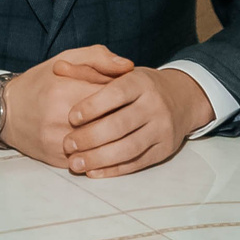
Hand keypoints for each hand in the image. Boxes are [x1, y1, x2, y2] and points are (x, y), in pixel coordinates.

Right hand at [0, 46, 134, 167]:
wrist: (6, 111)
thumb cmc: (40, 82)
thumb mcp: (66, 59)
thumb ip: (99, 58)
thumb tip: (129, 66)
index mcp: (65, 90)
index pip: (111, 95)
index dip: (127, 94)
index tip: (132, 93)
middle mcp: (61, 118)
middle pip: (110, 123)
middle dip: (126, 117)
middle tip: (134, 113)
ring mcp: (59, 142)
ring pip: (102, 146)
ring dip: (118, 139)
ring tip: (126, 130)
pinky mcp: (58, 160)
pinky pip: (90, 161)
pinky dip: (104, 155)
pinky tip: (110, 145)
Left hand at [61, 67, 214, 177]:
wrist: (180, 98)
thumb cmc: (138, 85)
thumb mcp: (116, 71)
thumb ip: (86, 70)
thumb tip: (58, 68)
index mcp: (140, 82)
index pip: (116, 93)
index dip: (93, 106)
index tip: (71, 117)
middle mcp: (155, 105)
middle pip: (121, 125)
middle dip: (91, 137)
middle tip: (67, 145)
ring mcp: (162, 129)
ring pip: (129, 148)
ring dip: (99, 158)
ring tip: (75, 163)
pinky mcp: (164, 150)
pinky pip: (138, 163)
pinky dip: (114, 170)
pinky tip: (93, 172)